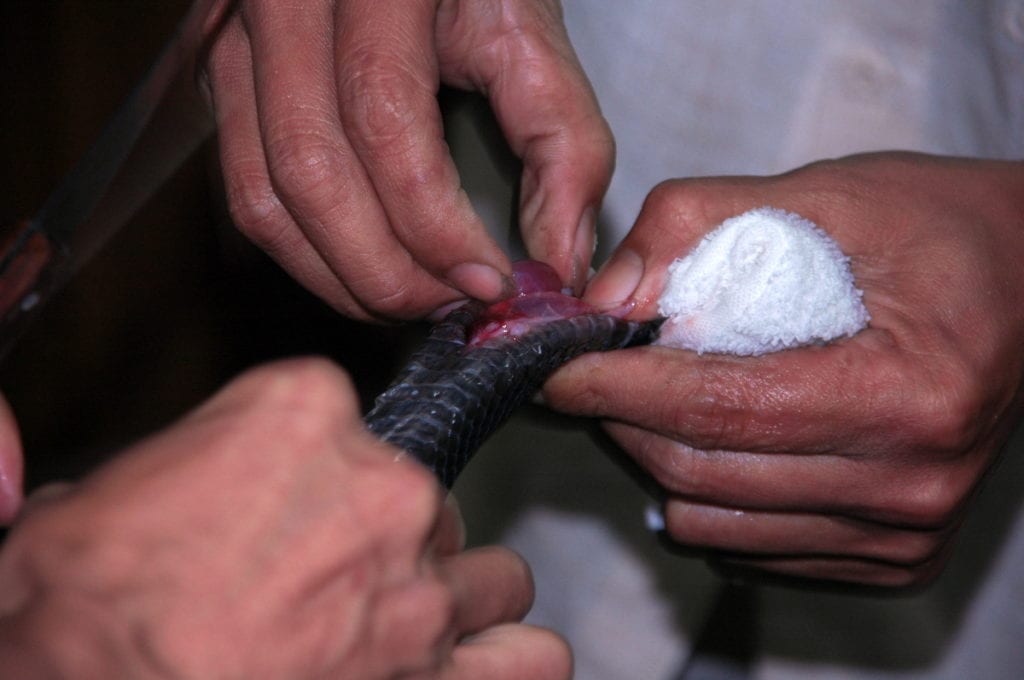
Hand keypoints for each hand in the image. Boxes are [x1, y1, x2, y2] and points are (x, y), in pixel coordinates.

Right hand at [0, 359, 569, 678]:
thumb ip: (179, 473)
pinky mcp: (439, 675)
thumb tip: (183, 499)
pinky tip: (472, 664)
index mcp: (302, 416)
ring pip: (490, 575)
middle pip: (422, 495)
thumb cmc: (81, 612)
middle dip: (380, 537)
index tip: (283, 500)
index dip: (309, 468)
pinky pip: (529, 659)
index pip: (345, 415)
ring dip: (453, 598)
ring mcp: (419, 586)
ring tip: (402, 624)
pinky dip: (507, 661)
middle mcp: (383, 489)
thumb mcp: (95, 503)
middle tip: (320, 581)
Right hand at [203, 0, 612, 319]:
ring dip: (338, 275)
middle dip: (384, 269)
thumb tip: (559, 263)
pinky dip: (302, 250)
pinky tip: (361, 268)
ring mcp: (235, 39)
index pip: (385, 123)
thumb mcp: (530, 32)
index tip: (490, 281)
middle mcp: (284, 2)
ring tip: (411, 299)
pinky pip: (245, 187)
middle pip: (311, 171)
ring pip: (263, 194)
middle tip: (450, 308)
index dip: (435, 225)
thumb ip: (564, 141)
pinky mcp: (222, 76)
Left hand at [543, 153, 1023, 586]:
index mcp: (907, 393)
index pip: (717, 407)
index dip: (616, 386)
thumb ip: (701, 227)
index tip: (555, 365)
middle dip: (621, 418)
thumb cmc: (938, 230)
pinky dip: (707, 495)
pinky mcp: (893, 555)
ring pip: (714, 520)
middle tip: (591, 370)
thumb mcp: (826, 194)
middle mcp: (912, 484)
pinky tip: (714, 438)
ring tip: (655, 396)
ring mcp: (904, 532)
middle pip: (704, 472)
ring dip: (657, 458)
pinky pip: (750, 546)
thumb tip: (604, 298)